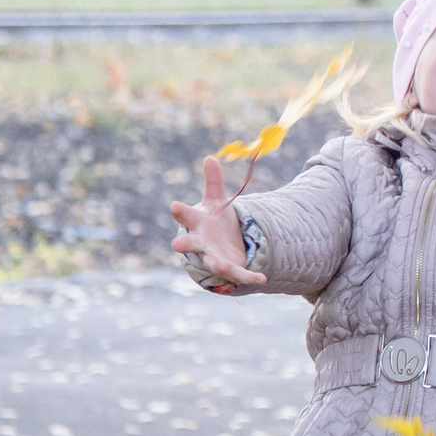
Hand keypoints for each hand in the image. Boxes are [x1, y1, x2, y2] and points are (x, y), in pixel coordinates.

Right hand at [169, 157, 263, 289]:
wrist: (221, 246)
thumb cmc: (214, 221)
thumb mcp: (216, 201)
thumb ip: (213, 182)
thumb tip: (210, 157)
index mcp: (197, 223)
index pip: (185, 215)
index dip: (180, 211)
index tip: (174, 205)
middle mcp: (200, 242)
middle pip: (189, 244)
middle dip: (184, 244)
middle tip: (177, 245)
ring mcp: (213, 257)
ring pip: (212, 263)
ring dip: (217, 265)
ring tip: (221, 266)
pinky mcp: (229, 269)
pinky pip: (238, 275)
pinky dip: (249, 277)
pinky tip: (262, 279)